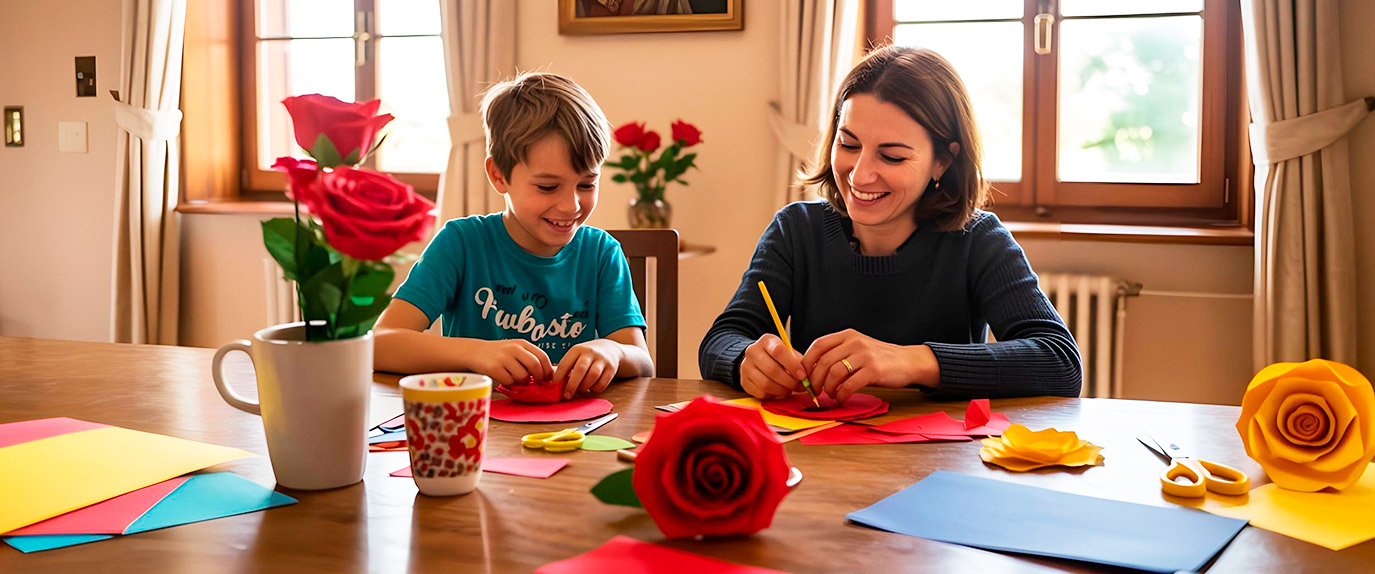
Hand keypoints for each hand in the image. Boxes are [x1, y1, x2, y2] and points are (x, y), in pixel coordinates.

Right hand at [470, 339, 553, 385]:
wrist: (474, 352)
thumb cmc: (498, 354)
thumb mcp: (515, 350)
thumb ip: (529, 358)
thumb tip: (548, 374)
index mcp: (522, 343)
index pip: (542, 356)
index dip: (548, 370)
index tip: (548, 379)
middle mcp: (514, 348)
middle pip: (535, 365)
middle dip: (538, 378)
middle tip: (535, 383)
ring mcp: (503, 357)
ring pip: (522, 376)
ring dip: (522, 382)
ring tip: (516, 379)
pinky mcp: (494, 367)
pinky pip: (509, 381)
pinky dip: (510, 384)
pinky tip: (505, 379)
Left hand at [554, 340, 623, 398]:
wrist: (609, 349)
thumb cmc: (586, 356)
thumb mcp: (575, 356)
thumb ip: (565, 368)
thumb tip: (553, 384)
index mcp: (577, 350)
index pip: (566, 363)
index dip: (559, 376)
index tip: (554, 386)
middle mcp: (590, 353)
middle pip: (580, 370)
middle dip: (572, 385)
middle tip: (566, 395)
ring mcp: (602, 360)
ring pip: (593, 376)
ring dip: (585, 387)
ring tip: (580, 389)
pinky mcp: (611, 368)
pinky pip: (603, 383)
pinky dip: (595, 389)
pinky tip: (591, 388)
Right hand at [739, 334, 805, 399]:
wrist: (757, 360)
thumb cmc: (778, 358)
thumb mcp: (789, 353)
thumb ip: (799, 362)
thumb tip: (810, 376)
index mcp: (766, 341)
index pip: (778, 351)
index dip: (792, 365)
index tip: (802, 375)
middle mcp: (752, 351)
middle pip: (772, 370)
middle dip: (789, 381)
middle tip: (799, 386)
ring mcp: (745, 367)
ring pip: (766, 384)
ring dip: (782, 390)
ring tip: (790, 389)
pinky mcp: (744, 381)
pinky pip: (760, 392)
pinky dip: (773, 394)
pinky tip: (779, 391)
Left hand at [801, 329, 937, 403]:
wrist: (908, 362)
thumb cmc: (879, 359)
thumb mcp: (857, 349)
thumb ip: (838, 354)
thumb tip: (812, 371)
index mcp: (847, 336)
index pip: (818, 345)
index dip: (807, 363)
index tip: (804, 377)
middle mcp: (854, 342)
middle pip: (823, 361)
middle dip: (815, 380)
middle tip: (815, 391)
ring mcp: (864, 355)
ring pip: (834, 373)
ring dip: (828, 388)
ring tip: (831, 395)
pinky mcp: (873, 370)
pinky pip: (849, 385)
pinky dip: (842, 395)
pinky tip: (842, 398)